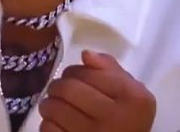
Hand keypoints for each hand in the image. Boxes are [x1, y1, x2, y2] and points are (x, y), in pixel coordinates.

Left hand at [39, 50, 155, 131]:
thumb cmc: (127, 117)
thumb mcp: (130, 91)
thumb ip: (110, 69)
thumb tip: (86, 54)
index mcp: (132, 98)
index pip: (88, 73)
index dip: (74, 71)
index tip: (73, 77)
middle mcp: (115, 118)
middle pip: (68, 88)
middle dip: (57, 86)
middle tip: (58, 89)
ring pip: (54, 108)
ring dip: (48, 103)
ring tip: (54, 105)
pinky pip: (49, 128)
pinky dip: (48, 123)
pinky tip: (57, 123)